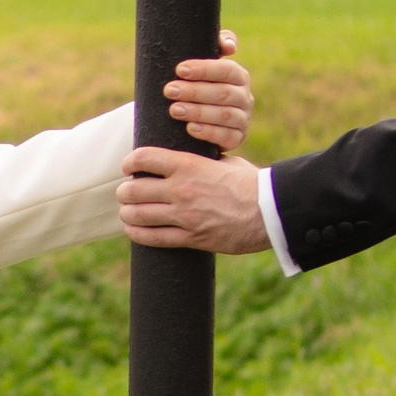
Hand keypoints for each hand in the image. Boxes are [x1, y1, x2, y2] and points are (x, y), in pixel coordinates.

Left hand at [119, 145, 268, 254]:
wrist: (270, 212)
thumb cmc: (251, 183)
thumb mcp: (225, 161)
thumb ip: (203, 160)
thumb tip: (191, 157)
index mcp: (189, 165)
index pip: (144, 158)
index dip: (130, 162)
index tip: (128, 166)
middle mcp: (181, 189)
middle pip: (134, 189)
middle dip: (125, 191)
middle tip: (126, 192)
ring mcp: (184, 215)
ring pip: (138, 215)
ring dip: (127, 213)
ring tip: (128, 211)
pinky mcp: (191, 237)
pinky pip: (153, 238)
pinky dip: (138, 234)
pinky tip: (133, 230)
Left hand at [164, 32, 252, 151]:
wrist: (198, 117)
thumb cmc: (199, 84)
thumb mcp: (203, 65)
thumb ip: (214, 45)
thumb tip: (229, 47)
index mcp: (238, 76)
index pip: (227, 70)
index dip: (204, 69)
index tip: (180, 69)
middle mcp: (245, 97)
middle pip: (223, 93)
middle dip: (194, 91)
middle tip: (169, 90)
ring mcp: (243, 119)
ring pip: (225, 115)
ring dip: (198, 112)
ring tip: (174, 110)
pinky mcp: (237, 139)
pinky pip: (226, 137)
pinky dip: (208, 133)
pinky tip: (190, 129)